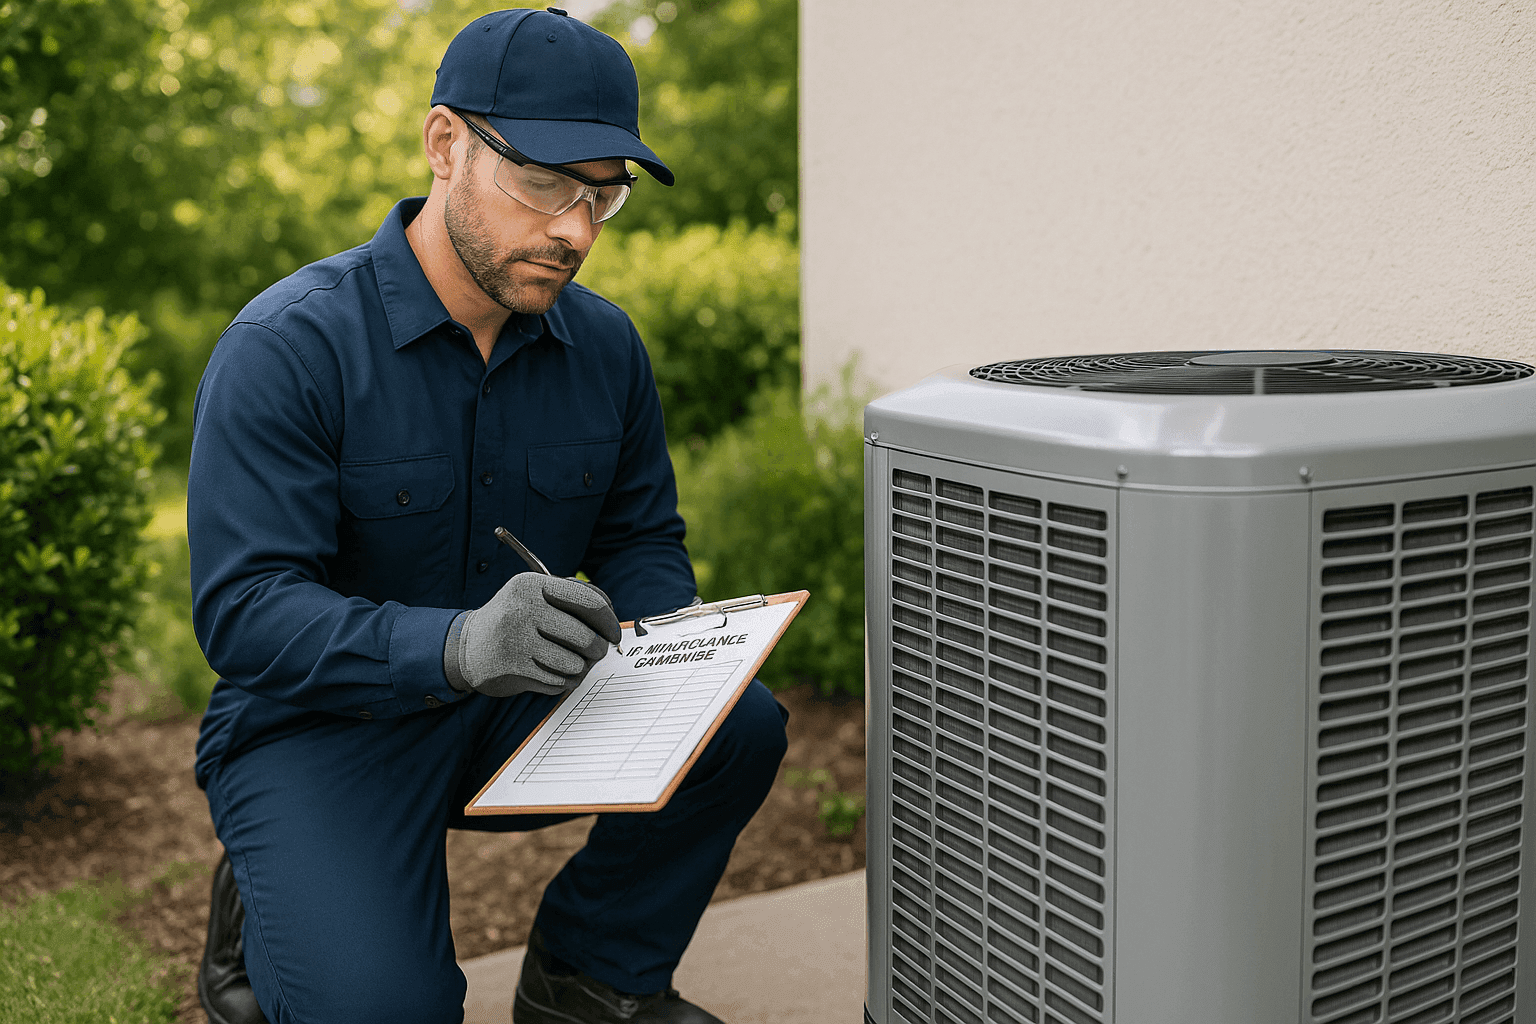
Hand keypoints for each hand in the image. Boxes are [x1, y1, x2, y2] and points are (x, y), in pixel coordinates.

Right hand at [445, 573, 620, 696]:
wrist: (466, 646)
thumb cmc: (514, 619)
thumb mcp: (536, 595)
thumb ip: (572, 597)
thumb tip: (611, 616)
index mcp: (534, 585)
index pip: (589, 602)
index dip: (609, 621)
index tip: (614, 634)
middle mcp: (523, 609)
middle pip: (585, 637)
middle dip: (597, 650)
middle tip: (595, 653)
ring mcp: (516, 639)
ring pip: (574, 664)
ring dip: (579, 669)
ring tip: (570, 663)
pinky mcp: (512, 668)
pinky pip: (557, 682)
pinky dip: (562, 681)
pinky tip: (552, 673)